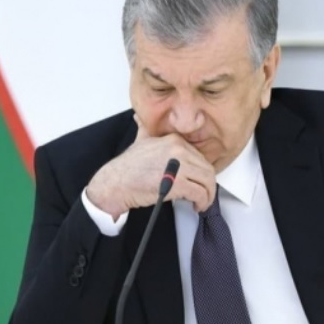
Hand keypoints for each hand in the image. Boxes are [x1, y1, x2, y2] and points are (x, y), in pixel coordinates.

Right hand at [85, 116, 215, 219]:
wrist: (115, 183)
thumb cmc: (127, 168)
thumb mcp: (139, 140)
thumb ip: (144, 128)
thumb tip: (139, 117)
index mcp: (174, 140)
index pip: (200, 156)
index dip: (202, 171)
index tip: (199, 180)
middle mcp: (179, 150)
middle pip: (207, 169)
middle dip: (208, 185)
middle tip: (203, 194)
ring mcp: (180, 166)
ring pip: (207, 181)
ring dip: (208, 195)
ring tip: (202, 202)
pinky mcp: (178, 183)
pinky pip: (200, 193)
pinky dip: (202, 202)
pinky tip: (196, 205)